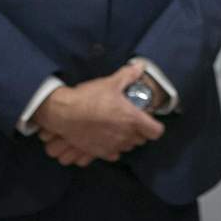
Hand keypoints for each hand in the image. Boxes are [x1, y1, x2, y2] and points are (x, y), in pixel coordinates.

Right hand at [32, 63, 164, 162]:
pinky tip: (107, 137)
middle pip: (142, 140)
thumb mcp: (111, 83)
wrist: (65, 113)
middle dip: (139, 131)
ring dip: (127, 139)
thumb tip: (140, 66)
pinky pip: (114, 154)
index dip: (154, 126)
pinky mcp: (100, 152)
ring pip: (128, 147)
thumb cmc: (90, 97)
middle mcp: (126, 135)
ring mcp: (113, 145)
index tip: (148, 119)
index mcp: (133, 119)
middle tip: (130, 120)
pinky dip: (113, 147)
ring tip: (118, 128)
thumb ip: (129, 75)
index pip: (156, 132)